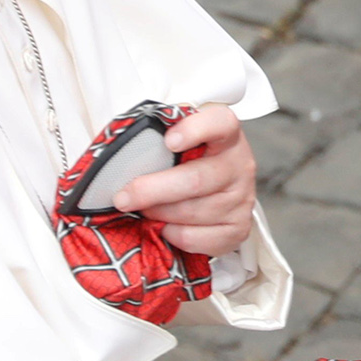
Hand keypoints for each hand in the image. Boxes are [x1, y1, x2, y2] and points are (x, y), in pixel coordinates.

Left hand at [113, 104, 255, 255]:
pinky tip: (166, 225)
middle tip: (122, 197)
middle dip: (152, 190)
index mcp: (226, 135)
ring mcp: (242, 198)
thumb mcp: (178, 143)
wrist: (217, 192)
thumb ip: (159, 140)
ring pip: (192, 212)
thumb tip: (117, 155)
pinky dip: (173, 234)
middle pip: (196, 180)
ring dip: (159, 214)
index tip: (168, 141)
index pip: (220, 123)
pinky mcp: (238, 228)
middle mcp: (240, 165)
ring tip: (144, 210)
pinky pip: (196, 238)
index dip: (195, 130)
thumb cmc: (189, 163)